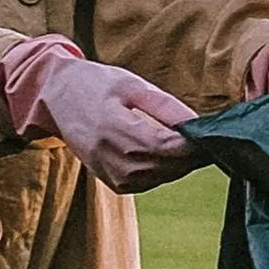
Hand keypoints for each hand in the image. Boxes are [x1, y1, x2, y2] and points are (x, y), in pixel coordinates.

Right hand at [40, 55, 197, 190]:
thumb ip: (166, 107)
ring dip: (178, 165)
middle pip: (164, 166)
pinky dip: (162, 172)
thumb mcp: (132, 85)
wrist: (57, 98)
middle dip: (190, 156)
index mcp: (113, 127)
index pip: (164, 146)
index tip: (211, 135)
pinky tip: (168, 155)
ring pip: (158, 178)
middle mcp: (108, 155)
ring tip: (190, 146)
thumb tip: (197, 124)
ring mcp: (108, 172)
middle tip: (207, 140)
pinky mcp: (110, 181)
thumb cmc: (95, 85)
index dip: (192, 145)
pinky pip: (146, 183)